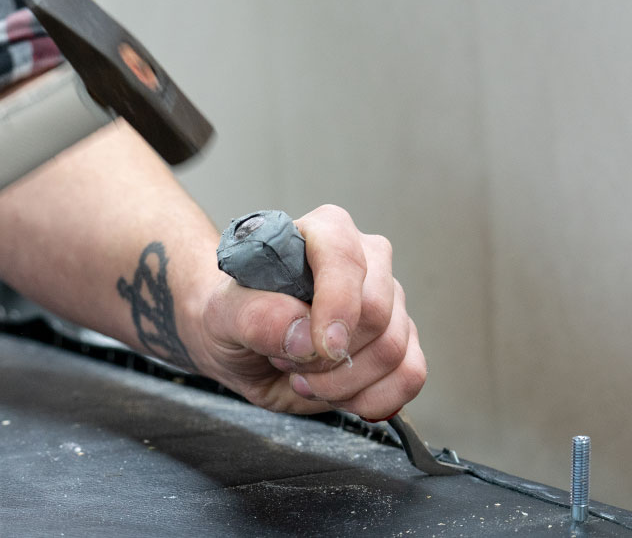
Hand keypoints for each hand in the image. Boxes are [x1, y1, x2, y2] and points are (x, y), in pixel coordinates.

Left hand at [192, 205, 426, 417]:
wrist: (241, 344)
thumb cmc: (234, 316)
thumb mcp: (221, 314)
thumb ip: (255, 316)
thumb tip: (304, 336)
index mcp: (324, 232)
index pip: (344, 259)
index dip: (337, 305)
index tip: (319, 346)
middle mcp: (367, 261)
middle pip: (377, 314)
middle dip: (327, 358)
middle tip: (287, 362)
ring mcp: (390, 302)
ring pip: (393, 351)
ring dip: (342, 383)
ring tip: (304, 377)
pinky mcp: (401, 342)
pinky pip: (410, 376)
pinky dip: (371, 399)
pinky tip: (337, 394)